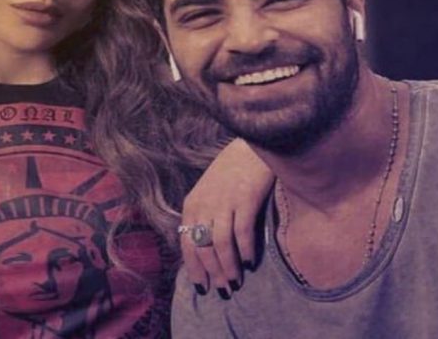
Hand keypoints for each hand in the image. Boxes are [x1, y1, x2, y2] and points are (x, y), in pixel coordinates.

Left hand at [180, 138, 273, 297]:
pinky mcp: (245, 199)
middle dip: (213, 272)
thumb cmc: (230, 173)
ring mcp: (224, 202)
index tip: (203, 287)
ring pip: (221, 244)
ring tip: (236, 282)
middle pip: (204, 248)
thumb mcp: (208, 193)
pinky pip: (242, 232)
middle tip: (224, 290)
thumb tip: (206, 252)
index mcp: (192, 205)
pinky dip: (245, 250)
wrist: (250, 147)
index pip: (187, 243)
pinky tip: (250, 262)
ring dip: (228, 267)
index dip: (194, 268)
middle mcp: (204, 205)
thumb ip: (204, 218)